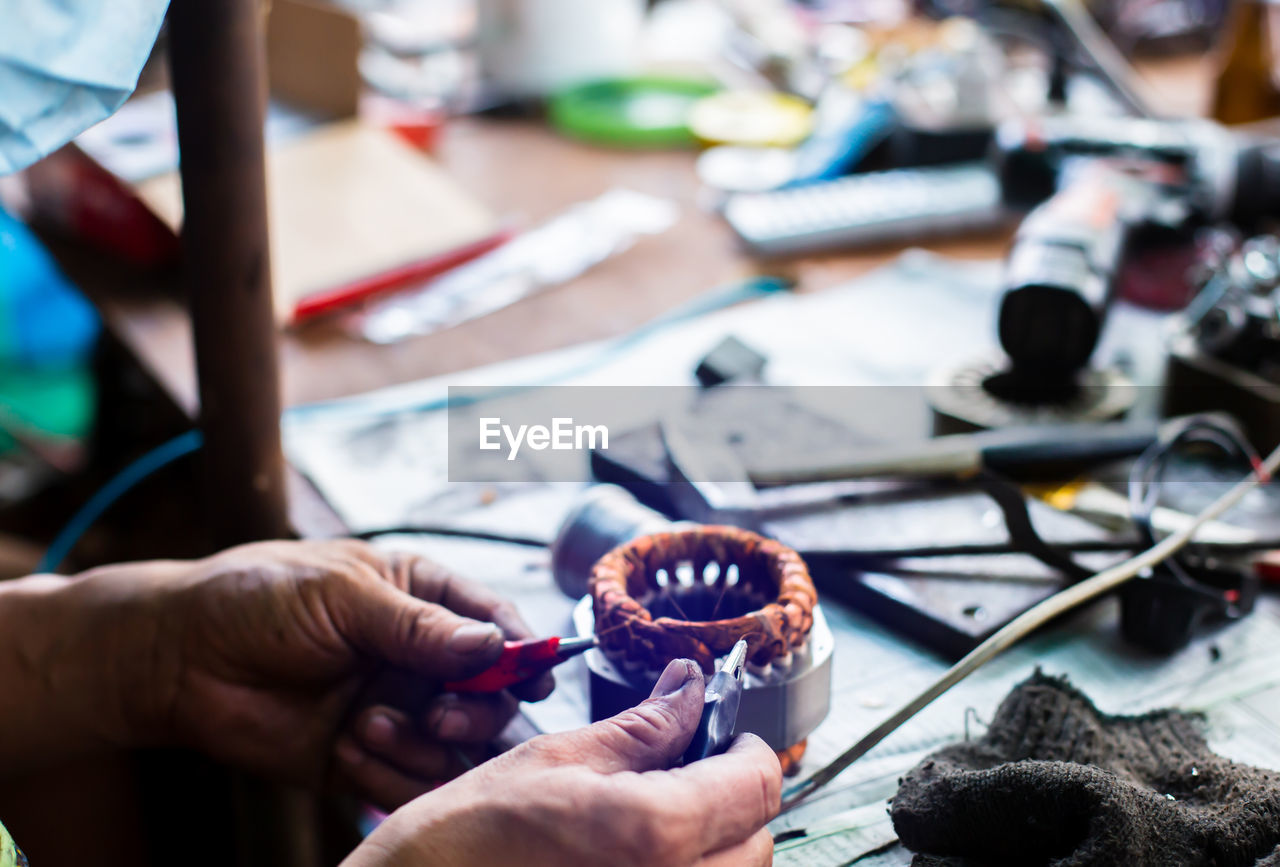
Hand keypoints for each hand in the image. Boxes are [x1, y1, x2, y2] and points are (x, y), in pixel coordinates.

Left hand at [83, 539, 550, 807]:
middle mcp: (418, 656)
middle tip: (441, 717)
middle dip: (476, 709)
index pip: (494, 622)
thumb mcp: (342, 596)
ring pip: (456, 743)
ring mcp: (396, 707)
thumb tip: (495, 644)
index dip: (523, 649)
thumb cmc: (258, 600)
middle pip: (491, 692)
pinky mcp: (367, 756)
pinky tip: (348, 749)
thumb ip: (419, 626)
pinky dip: (390, 773)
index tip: (535, 675)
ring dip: (424, 744)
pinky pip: (410, 779)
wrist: (180, 660)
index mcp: (420, 598)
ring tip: (366, 727)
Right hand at [345, 658, 781, 866]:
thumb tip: (690, 685)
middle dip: (733, 800)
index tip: (723, 735)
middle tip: (684, 774)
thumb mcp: (554, 759)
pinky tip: (633, 859)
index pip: (758, 784)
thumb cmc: (464, 841)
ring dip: (714, 845)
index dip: (747, 748)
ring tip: (652, 821)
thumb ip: (641, 727)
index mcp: (654, 832)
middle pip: (757, 841)